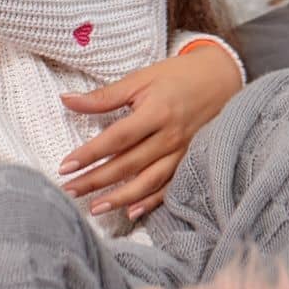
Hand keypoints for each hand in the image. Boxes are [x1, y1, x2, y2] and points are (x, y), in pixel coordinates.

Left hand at [57, 43, 240, 218]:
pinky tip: (132, 212)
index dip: (90, 154)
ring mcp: (184, 153)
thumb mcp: (140, 79)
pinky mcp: (193, 162)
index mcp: (156, 113)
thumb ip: (104, 96)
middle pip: (128, 164)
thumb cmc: (177, 76)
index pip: (117, 138)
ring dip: (120, 198)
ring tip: (94, 208)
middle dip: (96, 181)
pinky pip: (171, 187)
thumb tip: (66, 100)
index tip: (65, 167)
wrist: (223, 79)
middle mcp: (171, 137)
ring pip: (149, 181)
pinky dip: (152, 202)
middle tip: (69, 191)